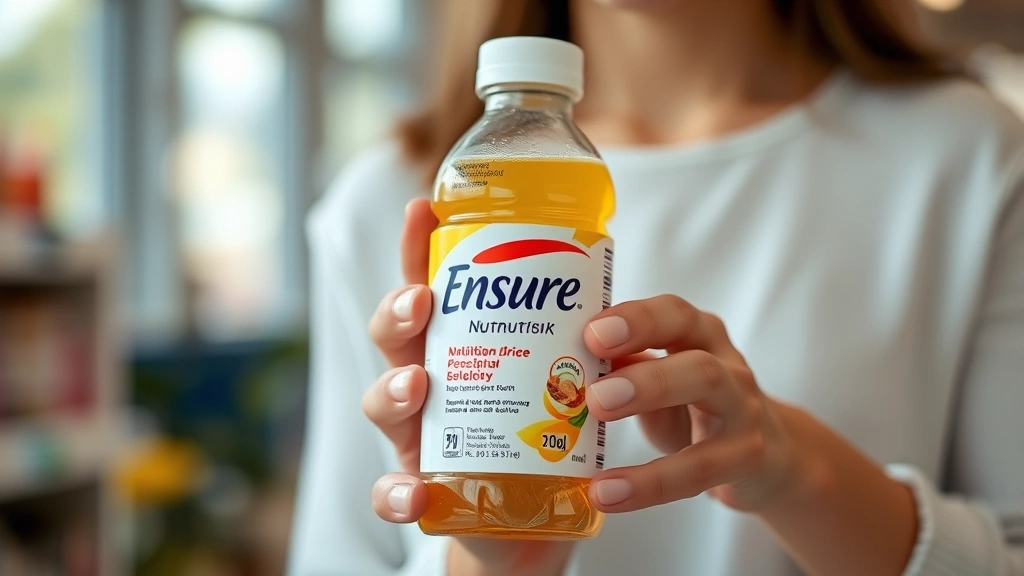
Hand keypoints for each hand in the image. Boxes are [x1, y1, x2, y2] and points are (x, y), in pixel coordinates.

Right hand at [363, 198, 571, 575]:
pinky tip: (418, 496)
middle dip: (398, 311)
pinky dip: (399, 494)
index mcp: (456, 345)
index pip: (430, 287)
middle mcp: (427, 383)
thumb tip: (618, 315)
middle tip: (421, 301)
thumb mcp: (556, 386)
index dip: (418, 248)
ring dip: (394, 389)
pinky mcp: (424, 492)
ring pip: (382, 403)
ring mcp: (418, 437)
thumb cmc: (536, 437)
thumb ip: (576, 352)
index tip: (423, 209)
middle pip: (394, 336)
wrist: (529, 521)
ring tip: (418, 385)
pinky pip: (394, 493)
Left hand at [582, 296, 807, 513]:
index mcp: (699, 336)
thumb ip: (621, 367)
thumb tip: (557, 364)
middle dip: (645, 369)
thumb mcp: (660, 380)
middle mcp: (727, 365)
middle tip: (594, 387)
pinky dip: (650, 484)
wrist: (764, 456)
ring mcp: (742, 409)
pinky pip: (699, 469)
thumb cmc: (695, 407)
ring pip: (707, 391)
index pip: (673, 314)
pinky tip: (608, 494)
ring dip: (650, 401)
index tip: (592, 332)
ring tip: (597, 419)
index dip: (635, 320)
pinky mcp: (746, 456)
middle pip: (695, 354)